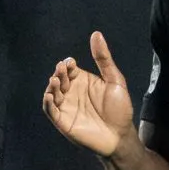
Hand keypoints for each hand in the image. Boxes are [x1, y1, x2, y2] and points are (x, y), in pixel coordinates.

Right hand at [46, 32, 137, 157]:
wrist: (120, 135)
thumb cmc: (120, 109)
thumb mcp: (114, 80)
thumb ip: (104, 58)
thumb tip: (96, 34)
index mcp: (82, 81)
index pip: (69, 69)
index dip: (67, 65)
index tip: (70, 63)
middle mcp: (72, 92)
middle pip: (60, 79)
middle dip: (59, 73)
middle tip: (62, 70)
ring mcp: (66, 106)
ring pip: (52, 93)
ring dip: (52, 86)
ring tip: (56, 80)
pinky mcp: (62, 121)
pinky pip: (51, 110)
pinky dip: (48, 103)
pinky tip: (52, 96)